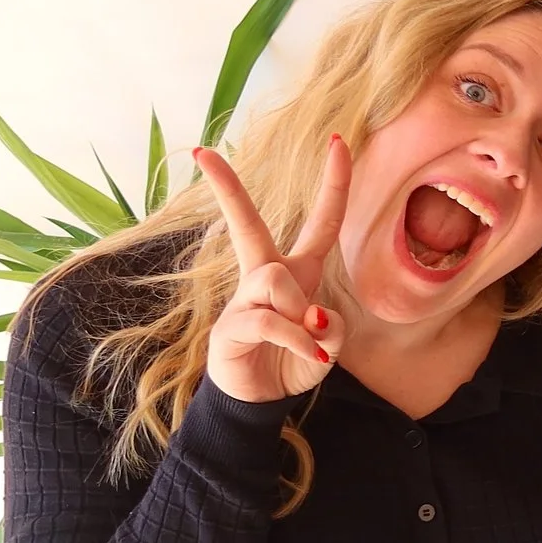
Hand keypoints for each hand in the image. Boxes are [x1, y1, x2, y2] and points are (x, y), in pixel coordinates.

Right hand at [197, 138, 349, 403]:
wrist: (262, 401)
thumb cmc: (294, 362)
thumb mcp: (330, 347)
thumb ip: (334, 329)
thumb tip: (313, 315)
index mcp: (299, 272)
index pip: (322, 222)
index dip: (334, 184)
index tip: (338, 141)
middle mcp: (266, 277)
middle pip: (247, 225)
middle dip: (227, 189)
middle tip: (204, 154)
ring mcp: (244, 300)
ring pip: (275, 279)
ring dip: (299, 311)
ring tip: (306, 341)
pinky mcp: (230, 327)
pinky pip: (269, 320)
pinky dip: (296, 339)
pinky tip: (308, 355)